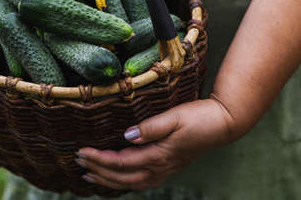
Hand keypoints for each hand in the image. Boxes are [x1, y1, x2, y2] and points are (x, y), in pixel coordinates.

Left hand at [76, 98, 232, 190]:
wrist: (223, 123)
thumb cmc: (199, 117)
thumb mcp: (175, 117)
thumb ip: (151, 128)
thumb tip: (127, 135)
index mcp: (159, 155)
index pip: (121, 163)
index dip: (99, 159)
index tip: (81, 152)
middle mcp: (159, 168)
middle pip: (121, 177)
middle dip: (98, 172)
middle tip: (78, 163)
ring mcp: (164, 170)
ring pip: (130, 183)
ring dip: (108, 181)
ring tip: (89, 176)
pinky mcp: (167, 167)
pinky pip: (140, 181)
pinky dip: (123, 182)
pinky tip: (115, 178)